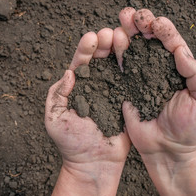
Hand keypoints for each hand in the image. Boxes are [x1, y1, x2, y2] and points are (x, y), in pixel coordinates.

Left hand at [45, 30, 130, 195]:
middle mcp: (98, 84)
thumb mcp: (55, 119)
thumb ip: (58, 95)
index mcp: (79, 85)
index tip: (91, 37)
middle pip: (102, 58)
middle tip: (111, 33)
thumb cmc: (71, 143)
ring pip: (118, 65)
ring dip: (121, 50)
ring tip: (125, 37)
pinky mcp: (129, 99)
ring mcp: (115, 90)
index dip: (86, 49)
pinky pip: (133, 81)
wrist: (95, 163)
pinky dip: (136, 67)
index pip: (82, 62)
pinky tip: (140, 54)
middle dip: (106, 43)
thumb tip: (69, 72)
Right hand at [120, 8, 195, 195]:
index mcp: (180, 69)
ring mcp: (141, 77)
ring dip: (127, 32)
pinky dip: (115, 53)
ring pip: (133, 49)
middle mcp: (159, 69)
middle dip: (142, 24)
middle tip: (133, 14)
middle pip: (150, 40)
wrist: (169, 152)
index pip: (171, 42)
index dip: (164, 29)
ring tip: (121, 21)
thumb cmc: (192, 129)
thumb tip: (180, 50)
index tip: (155, 22)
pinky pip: (119, 68)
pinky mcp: (126, 88)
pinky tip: (111, 41)